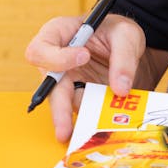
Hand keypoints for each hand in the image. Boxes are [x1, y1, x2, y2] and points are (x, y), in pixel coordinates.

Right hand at [24, 14, 167, 141]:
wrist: (127, 47)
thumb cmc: (118, 33)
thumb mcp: (126, 35)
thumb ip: (124, 58)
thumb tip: (121, 89)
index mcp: (58, 34)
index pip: (41, 49)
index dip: (57, 57)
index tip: (84, 56)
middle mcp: (56, 61)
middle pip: (48, 86)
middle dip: (59, 109)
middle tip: (65, 130)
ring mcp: (65, 82)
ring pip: (65, 106)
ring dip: (77, 120)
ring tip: (86, 135)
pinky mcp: (77, 98)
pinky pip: (83, 111)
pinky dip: (93, 120)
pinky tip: (102, 129)